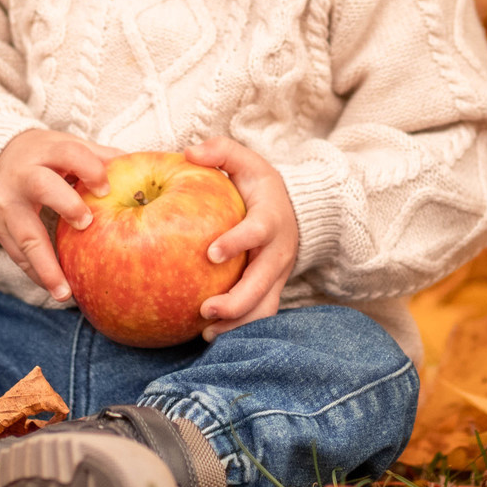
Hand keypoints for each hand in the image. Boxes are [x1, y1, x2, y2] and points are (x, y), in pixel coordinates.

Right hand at [0, 129, 120, 300]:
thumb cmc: (46, 157)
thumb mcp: (68, 147)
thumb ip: (99, 158)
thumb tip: (138, 168)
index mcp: (46, 151)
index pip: (68, 153)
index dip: (90, 169)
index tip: (106, 189)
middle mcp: (23, 175)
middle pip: (42, 186)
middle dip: (66, 205)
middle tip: (86, 225)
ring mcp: (7, 204)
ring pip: (25, 234)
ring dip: (46, 265)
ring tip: (65, 293)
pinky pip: (18, 255)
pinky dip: (37, 273)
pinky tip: (56, 289)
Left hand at [184, 135, 299, 335]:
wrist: (296, 210)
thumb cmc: (260, 186)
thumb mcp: (246, 161)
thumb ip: (220, 151)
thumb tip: (190, 153)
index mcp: (271, 219)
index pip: (257, 232)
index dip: (237, 242)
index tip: (211, 253)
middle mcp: (278, 252)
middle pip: (263, 283)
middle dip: (237, 301)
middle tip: (205, 309)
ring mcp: (277, 275)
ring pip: (264, 307)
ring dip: (238, 323)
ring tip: (207, 333)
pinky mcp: (271, 289)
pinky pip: (258, 314)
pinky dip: (238, 328)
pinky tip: (209, 335)